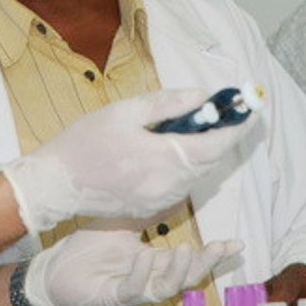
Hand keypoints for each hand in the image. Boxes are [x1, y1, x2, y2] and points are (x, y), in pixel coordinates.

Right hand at [1, 88, 255, 232]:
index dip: (236, 126)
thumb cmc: (85, 142)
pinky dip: (187, 166)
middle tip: (224, 110)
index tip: (249, 108)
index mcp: (164, 159)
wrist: (56, 184)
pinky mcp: (152, 209)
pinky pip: (181, 185)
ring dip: (203, 151)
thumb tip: (201, 96)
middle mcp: (170, 185)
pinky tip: (173, 148)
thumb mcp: (125, 111)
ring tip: (197, 125)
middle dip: (222, 135)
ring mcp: (161, 201)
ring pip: (197, 174)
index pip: (215, 144)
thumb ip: (167, 103)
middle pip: (211, 161)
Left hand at [25, 227, 242, 305]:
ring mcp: (133, 288)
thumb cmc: (90, 246)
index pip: (191, 258)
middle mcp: (149, 277)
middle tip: (221, 248)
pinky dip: (141, 273)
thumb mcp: (123, 219)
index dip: (214, 253)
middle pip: (187, 275)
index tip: (236, 243)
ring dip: (180, 270)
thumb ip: (146, 208)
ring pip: (166, 287)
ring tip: (189, 249)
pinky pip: (133, 288)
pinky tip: (145, 256)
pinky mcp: (113, 296)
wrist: (56, 267)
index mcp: (155, 261)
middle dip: (207, 263)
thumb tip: (171, 184)